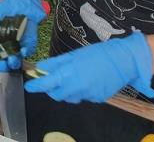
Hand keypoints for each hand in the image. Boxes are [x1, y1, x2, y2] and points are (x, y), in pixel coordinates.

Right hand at [0, 0, 45, 75]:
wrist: (20, 0)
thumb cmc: (2, 10)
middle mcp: (5, 47)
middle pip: (2, 62)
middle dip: (1, 66)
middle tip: (1, 65)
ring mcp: (17, 46)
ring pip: (15, 60)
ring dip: (13, 63)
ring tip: (11, 60)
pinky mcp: (29, 43)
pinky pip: (27, 52)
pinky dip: (25, 53)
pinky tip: (22, 50)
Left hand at [25, 32, 153, 102]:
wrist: (124, 61)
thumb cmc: (98, 54)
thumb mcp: (74, 55)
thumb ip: (56, 63)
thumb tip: (41, 68)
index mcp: (71, 74)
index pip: (48, 84)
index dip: (36, 86)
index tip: (29, 86)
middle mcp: (79, 87)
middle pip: (57, 95)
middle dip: (52, 89)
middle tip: (52, 80)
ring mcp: (89, 95)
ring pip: (70, 97)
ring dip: (66, 90)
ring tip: (72, 77)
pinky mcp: (98, 99)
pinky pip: (83, 97)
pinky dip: (80, 91)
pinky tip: (86, 80)